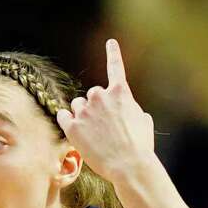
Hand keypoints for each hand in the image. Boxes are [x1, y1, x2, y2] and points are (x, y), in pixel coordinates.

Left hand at [55, 39, 155, 182]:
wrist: (129, 165)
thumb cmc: (140, 146)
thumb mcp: (144, 121)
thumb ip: (132, 109)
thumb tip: (128, 110)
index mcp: (120, 92)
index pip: (116, 67)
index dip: (113, 53)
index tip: (110, 42)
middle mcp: (100, 96)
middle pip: (92, 94)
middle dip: (95, 107)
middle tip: (103, 127)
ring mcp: (84, 110)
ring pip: (77, 105)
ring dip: (82, 115)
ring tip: (93, 134)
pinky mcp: (72, 126)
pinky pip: (63, 116)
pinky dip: (67, 121)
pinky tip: (76, 132)